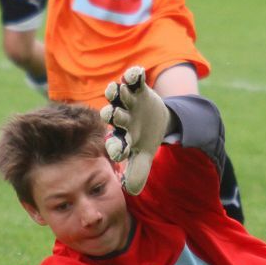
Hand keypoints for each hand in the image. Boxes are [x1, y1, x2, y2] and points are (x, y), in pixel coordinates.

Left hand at [100, 66, 169, 194]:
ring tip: (116, 89)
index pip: (116, 142)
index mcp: (121, 136)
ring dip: (117, 93)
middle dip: (112, 115)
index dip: (116, 147)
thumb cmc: (145, 139)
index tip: (117, 152)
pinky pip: (134, 81)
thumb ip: (138, 172)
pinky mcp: (138, 89)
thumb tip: (131, 191)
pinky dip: (134, 76)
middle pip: (114, 116)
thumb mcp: (144, 156)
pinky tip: (136, 72)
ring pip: (119, 97)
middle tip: (109, 115)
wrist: (156, 119)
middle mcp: (120, 118)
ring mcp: (128, 102)